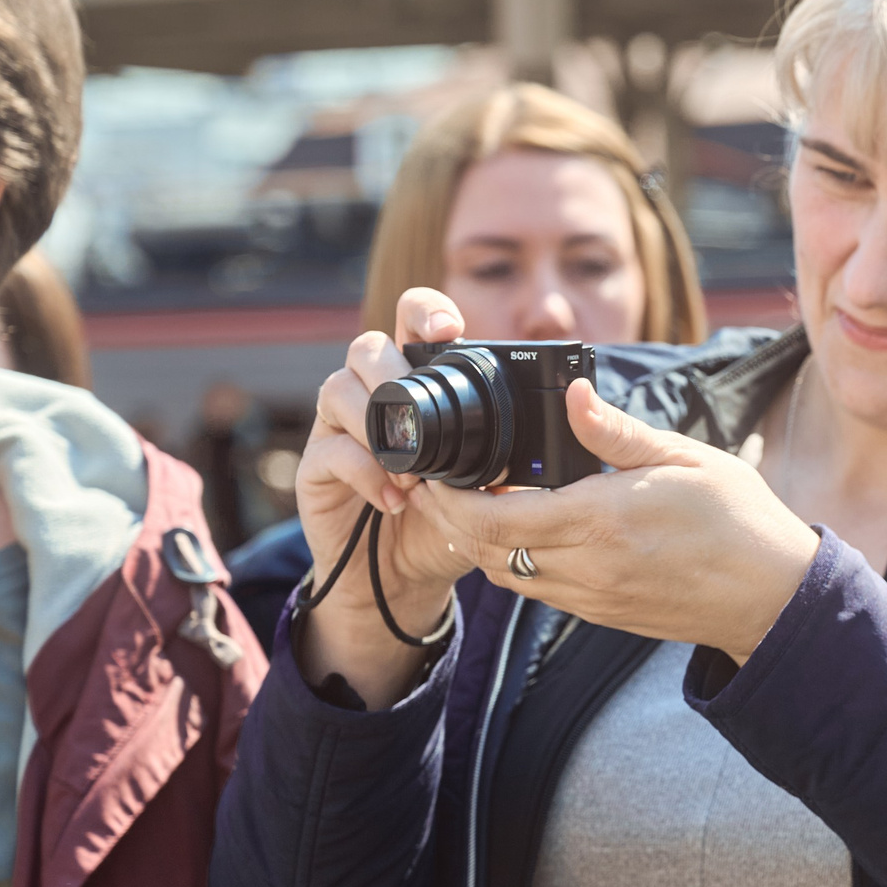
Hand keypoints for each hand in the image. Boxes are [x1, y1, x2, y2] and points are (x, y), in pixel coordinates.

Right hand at [293, 288, 480, 702]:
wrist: (409, 575)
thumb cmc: (454, 516)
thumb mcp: (493, 479)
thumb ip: (514, 444)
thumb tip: (569, 416)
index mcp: (417, 381)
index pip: (411, 321)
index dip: (425, 311)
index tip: (449, 328)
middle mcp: (373, 394)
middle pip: (367, 346)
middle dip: (392, 366)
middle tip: (420, 399)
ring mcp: (339, 428)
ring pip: (338, 390)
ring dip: (379, 424)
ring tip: (415, 470)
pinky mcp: (317, 467)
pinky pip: (329, 451)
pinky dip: (365, 472)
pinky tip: (396, 499)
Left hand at [410, 380, 821, 662]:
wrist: (774, 596)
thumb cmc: (742, 522)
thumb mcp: (687, 458)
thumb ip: (619, 432)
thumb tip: (574, 393)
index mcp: (602, 520)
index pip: (495, 517)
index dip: (449, 499)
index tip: (434, 472)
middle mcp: (588, 567)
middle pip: (486, 550)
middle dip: (450, 519)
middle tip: (438, 484)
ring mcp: (593, 597)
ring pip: (506, 576)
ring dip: (482, 543)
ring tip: (479, 504)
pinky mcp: (603, 614)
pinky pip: (539, 591)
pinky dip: (516, 563)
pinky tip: (526, 533)